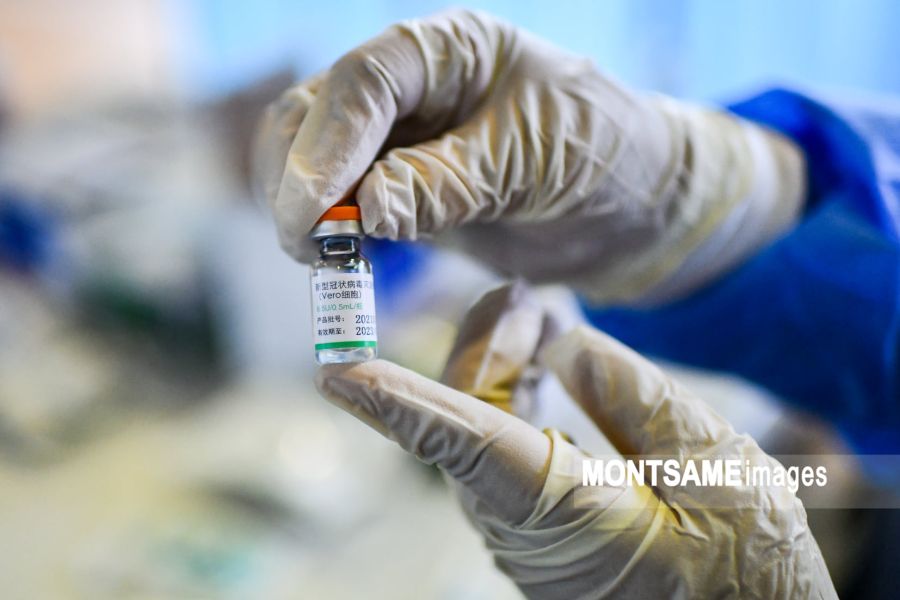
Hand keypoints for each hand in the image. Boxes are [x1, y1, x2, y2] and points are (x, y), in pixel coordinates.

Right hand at [255, 9, 804, 302]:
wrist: (628, 209)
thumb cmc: (601, 159)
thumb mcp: (534, 162)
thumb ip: (451, 182)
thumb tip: (366, 209)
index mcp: (451, 52)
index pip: (366, 80)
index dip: (329, 143)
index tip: (312, 208)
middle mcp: (414, 86)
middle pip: (316, 112)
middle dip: (300, 177)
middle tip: (309, 244)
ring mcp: (400, 138)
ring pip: (313, 157)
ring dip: (304, 206)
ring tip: (323, 258)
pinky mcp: (399, 188)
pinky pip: (341, 203)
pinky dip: (328, 232)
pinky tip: (338, 261)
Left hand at [315, 282, 835, 597]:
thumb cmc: (742, 563)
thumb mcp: (710, 463)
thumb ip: (634, 395)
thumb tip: (565, 343)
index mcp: (560, 507)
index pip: (460, 440)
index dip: (395, 402)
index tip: (336, 372)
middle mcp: (521, 522)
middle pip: (466, 413)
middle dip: (484, 344)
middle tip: (521, 294)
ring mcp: (525, 528)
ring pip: (479, 426)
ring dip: (502, 364)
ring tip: (537, 313)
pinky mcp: (538, 524)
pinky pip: (502, 448)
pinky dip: (518, 396)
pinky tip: (544, 362)